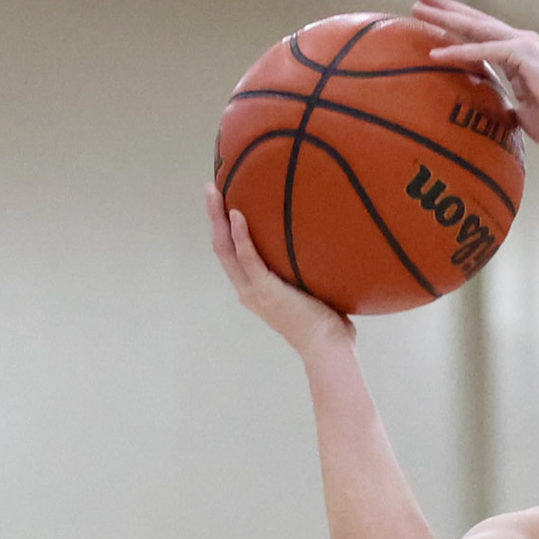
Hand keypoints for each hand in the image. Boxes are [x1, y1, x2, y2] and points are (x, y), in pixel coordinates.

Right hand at [207, 183, 355, 357]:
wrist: (327, 348)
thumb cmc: (328, 325)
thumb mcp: (313, 292)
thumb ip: (308, 272)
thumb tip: (327, 247)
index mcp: (255, 291)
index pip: (233, 255)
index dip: (225, 229)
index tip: (225, 203)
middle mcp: (248, 291)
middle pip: (221, 247)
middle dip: (213, 217)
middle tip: (210, 189)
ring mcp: (255, 291)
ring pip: (226, 250)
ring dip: (218, 219)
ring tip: (214, 192)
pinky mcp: (266, 291)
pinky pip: (249, 258)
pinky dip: (241, 236)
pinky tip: (237, 214)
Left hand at [413, 0, 538, 148]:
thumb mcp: (522, 113)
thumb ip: (505, 108)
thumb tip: (491, 118)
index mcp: (518, 54)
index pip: (481, 33)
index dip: (456, 22)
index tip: (432, 13)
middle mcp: (519, 42)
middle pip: (475, 20)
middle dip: (446, 7)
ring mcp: (522, 44)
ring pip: (476, 28)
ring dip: (445, 18)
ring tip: (417, 9)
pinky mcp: (524, 54)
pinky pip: (484, 52)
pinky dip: (459, 52)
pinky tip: (436, 52)